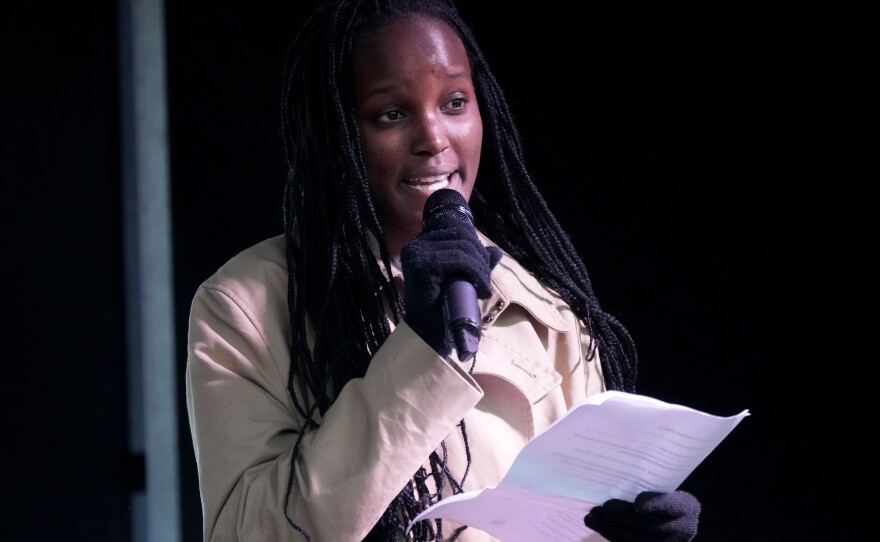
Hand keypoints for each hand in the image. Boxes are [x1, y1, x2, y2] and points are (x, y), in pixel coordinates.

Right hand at [400, 213, 501, 355]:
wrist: (429, 335)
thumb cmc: (443, 308)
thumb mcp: (463, 279)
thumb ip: (476, 264)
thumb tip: (495, 252)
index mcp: (422, 244)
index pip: (455, 229)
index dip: (475, 244)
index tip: (484, 266)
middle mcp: (415, 246)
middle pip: (461, 236)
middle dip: (480, 257)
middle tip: (486, 281)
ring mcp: (417, 255)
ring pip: (463, 248)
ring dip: (481, 268)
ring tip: (484, 287)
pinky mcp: (422, 267)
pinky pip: (459, 260)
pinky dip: (476, 273)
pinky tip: (480, 289)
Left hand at [584, 490, 700, 541]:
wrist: (676, 518)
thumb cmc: (666, 493)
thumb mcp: (667, 483)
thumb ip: (652, 482)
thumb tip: (628, 474)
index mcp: (685, 507)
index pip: (670, 505)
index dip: (654, 505)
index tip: (638, 503)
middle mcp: (680, 529)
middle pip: (648, 526)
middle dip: (623, 518)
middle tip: (604, 509)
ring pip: (635, 538)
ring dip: (611, 527)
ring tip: (593, 516)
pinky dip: (610, 533)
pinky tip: (596, 523)